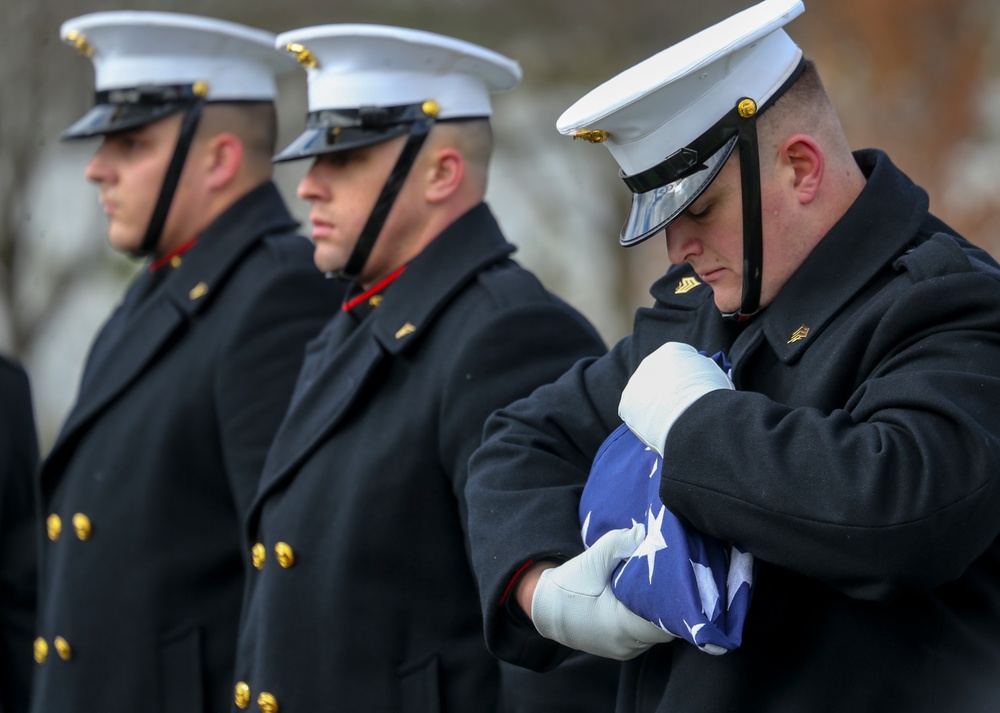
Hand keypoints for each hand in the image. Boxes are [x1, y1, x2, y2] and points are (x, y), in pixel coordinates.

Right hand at [530, 524, 675, 659]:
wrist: (545, 610)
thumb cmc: (568, 587)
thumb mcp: (591, 561)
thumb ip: (619, 543)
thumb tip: (644, 531)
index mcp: (622, 626)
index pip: (666, 620)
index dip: (675, 601)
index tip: (677, 580)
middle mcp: (627, 645)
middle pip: (664, 626)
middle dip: (668, 604)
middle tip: (671, 578)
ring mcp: (625, 651)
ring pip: (655, 633)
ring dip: (657, 612)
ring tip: (658, 588)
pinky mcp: (621, 650)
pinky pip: (644, 637)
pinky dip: (647, 620)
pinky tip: (644, 601)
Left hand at [618, 342, 733, 455]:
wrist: (694, 417)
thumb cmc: (711, 396)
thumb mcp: (714, 374)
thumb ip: (702, 370)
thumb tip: (700, 374)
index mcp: (673, 350)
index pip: (679, 359)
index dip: (688, 375)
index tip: (694, 389)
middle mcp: (650, 361)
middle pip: (658, 376)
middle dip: (668, 389)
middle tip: (680, 407)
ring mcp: (635, 382)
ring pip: (644, 394)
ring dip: (654, 405)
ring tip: (670, 421)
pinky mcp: (626, 404)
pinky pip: (634, 413)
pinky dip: (644, 421)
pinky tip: (657, 429)